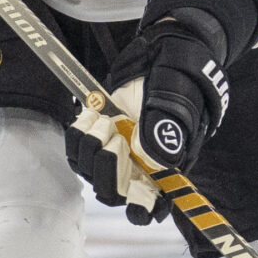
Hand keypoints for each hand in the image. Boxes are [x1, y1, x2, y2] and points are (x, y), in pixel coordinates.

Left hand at [64, 13, 232, 223]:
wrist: (164, 47)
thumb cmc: (179, 74)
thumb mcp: (176, 97)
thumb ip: (166, 128)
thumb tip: (156, 160)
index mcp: (169, 163)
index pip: (155, 204)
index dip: (143, 209)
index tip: (134, 201)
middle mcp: (142, 163)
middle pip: (115, 192)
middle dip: (106, 170)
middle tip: (111, 135)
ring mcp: (120, 150)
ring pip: (93, 173)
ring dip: (89, 151)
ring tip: (101, 120)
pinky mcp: (101, 135)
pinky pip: (79, 152)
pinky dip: (78, 137)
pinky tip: (89, 116)